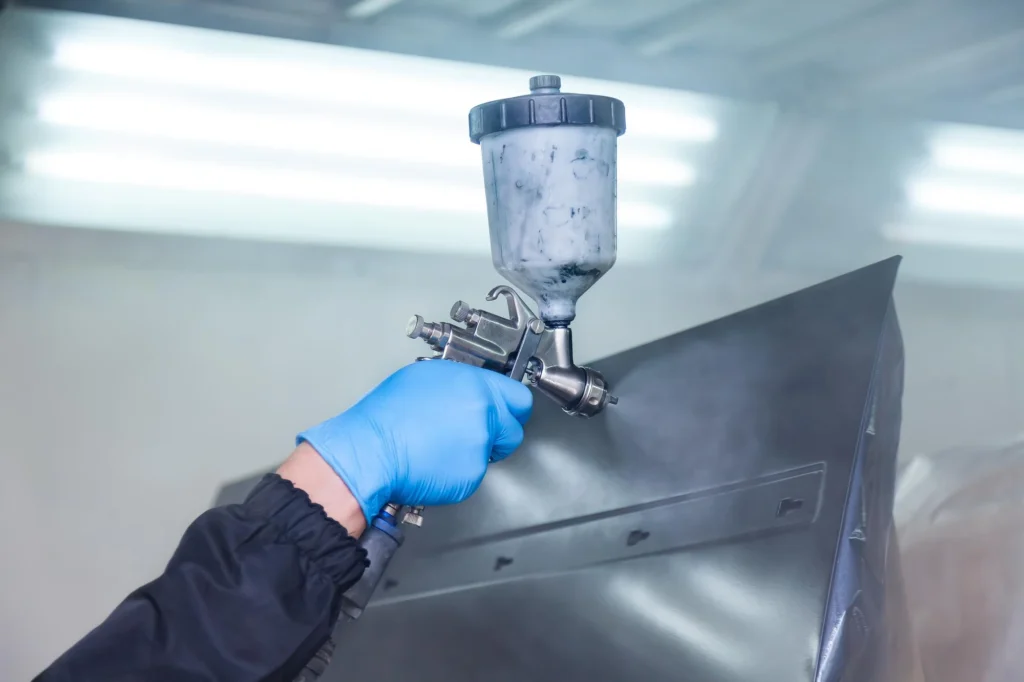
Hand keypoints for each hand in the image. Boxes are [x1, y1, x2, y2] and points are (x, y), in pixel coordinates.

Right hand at [297, 361, 532, 522]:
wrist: (371, 451)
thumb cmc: (386, 416)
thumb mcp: (424, 379)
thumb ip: (459, 385)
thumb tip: (469, 391)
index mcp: (473, 385)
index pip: (519, 397)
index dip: (511, 408)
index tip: (506, 413)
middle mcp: (483, 412)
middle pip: (514, 429)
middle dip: (500, 434)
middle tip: (475, 435)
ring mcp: (480, 445)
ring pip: (492, 453)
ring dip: (477, 453)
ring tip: (443, 447)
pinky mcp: (471, 474)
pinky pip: (474, 474)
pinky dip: (459, 472)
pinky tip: (435, 462)